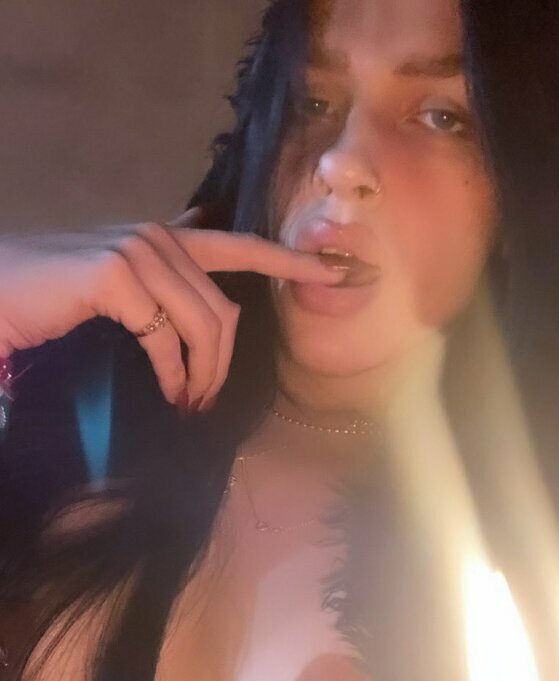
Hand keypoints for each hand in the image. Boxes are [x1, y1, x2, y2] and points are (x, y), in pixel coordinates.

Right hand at [0, 214, 341, 409]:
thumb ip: (166, 290)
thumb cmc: (54, 302)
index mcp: (166, 237)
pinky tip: (170, 392)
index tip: (341, 273)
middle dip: (223, 365)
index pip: (242, 247)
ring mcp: (138, 251)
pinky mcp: (116, 276)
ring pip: (204, 325)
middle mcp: (158, 236)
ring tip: (188, 405)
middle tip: (205, 404)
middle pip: (224, 310)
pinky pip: (167, 339)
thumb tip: (212, 314)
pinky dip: (173, 374)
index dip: (292, 262)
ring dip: (202, 376)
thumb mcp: (120, 290)